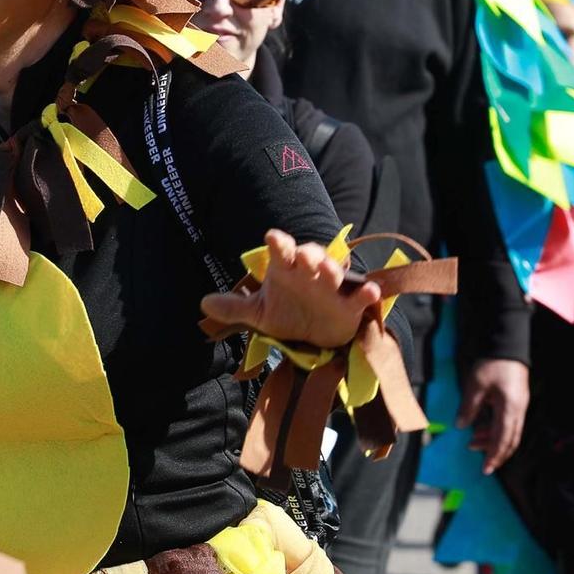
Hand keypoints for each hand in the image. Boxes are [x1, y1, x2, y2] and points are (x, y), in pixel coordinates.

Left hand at [200, 229, 379, 350]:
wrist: (316, 335)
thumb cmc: (288, 313)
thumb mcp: (260, 313)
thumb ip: (234, 308)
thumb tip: (203, 302)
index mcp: (286, 270)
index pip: (281, 251)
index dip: (278, 242)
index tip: (272, 237)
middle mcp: (310, 274)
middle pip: (311, 255)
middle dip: (308, 254)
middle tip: (303, 257)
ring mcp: (332, 288)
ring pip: (335, 272)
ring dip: (333, 269)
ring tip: (329, 271)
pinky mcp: (350, 306)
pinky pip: (361, 296)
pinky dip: (366, 293)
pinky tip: (370, 293)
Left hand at [457, 357, 529, 474]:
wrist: (509, 346)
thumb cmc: (492, 364)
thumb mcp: (475, 385)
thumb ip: (469, 407)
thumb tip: (461, 426)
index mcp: (509, 408)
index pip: (502, 440)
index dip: (493, 456)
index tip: (486, 469)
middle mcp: (518, 411)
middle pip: (511, 441)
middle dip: (496, 454)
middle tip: (482, 464)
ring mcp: (520, 406)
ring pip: (510, 433)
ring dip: (493, 441)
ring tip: (473, 442)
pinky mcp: (518, 401)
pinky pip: (509, 423)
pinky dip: (497, 430)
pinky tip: (481, 428)